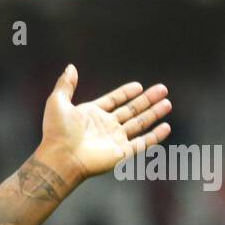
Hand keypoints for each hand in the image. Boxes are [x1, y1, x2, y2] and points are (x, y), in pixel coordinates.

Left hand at [37, 64, 170, 183]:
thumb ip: (66, 84)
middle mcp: (105, 127)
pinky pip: (143, 143)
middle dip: (147, 100)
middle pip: (131, 110)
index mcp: (92, 115)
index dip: (126, 93)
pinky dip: (155, 136)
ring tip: (167, 103)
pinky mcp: (122, 153)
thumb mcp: (57, 102)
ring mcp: (114, 140)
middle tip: (163, 89)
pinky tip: (166, 126)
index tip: (138, 86)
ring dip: (154, 113)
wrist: (61, 158)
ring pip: (140, 124)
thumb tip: (70, 67)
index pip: (114, 101)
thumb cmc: (56, 132)